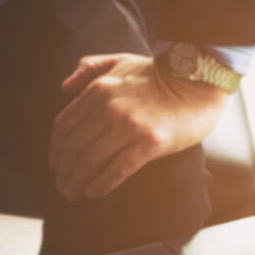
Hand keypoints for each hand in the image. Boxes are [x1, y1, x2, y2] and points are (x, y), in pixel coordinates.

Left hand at [49, 54, 227, 200]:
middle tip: (61, 184)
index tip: (55, 163)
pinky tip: (93, 193)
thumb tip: (63, 89)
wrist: (200, 79)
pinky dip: (101, 184)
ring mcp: (129, 126)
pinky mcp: (150, 143)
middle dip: (63, 170)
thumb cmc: (159, 73)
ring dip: (76, 181)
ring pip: (91, 161)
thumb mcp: (119, 61)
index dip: (55, 149)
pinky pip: (117, 170)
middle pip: (73, 147)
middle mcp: (109, 108)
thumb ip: (88, 69)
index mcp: (98, 90)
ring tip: (72, 193)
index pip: (64, 126)